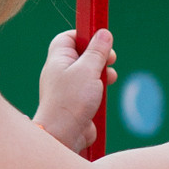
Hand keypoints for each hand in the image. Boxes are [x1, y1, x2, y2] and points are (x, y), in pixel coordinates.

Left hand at [36, 26, 114, 150]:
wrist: (63, 135)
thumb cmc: (70, 101)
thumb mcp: (88, 70)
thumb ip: (97, 51)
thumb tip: (104, 33)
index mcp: (58, 59)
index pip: (68, 38)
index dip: (85, 35)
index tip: (101, 40)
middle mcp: (61, 72)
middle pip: (82, 54)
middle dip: (99, 55)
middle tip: (110, 60)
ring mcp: (68, 88)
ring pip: (89, 73)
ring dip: (102, 73)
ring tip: (109, 78)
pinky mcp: (77, 103)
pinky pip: (91, 90)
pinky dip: (100, 90)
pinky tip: (103, 94)